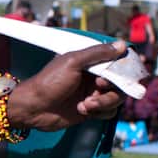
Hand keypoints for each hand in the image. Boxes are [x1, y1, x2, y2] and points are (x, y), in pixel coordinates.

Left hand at [8, 40, 127, 131]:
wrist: (33, 108)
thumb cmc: (49, 82)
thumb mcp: (72, 62)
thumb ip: (97, 54)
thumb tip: (122, 45)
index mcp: (91, 63)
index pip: (119, 63)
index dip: (124, 69)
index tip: (123, 73)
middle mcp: (95, 77)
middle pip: (122, 83)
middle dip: (112, 87)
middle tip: (98, 86)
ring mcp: (93, 94)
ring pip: (117, 98)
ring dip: (104, 102)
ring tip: (85, 104)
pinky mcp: (91, 110)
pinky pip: (109, 112)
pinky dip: (99, 112)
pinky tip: (82, 110)